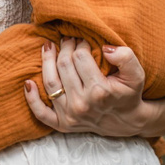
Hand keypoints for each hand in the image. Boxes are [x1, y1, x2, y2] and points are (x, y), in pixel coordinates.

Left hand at [23, 37, 149, 136]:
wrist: (127, 121)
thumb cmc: (129, 94)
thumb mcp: (136, 74)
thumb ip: (126, 57)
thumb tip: (105, 48)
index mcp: (99, 91)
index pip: (80, 57)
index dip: (80, 44)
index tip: (83, 40)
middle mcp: (82, 104)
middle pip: (63, 66)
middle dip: (64, 47)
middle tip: (68, 39)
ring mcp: (70, 116)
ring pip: (50, 83)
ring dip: (46, 61)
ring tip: (48, 47)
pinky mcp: (63, 125)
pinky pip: (41, 113)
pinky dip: (31, 99)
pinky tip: (28, 82)